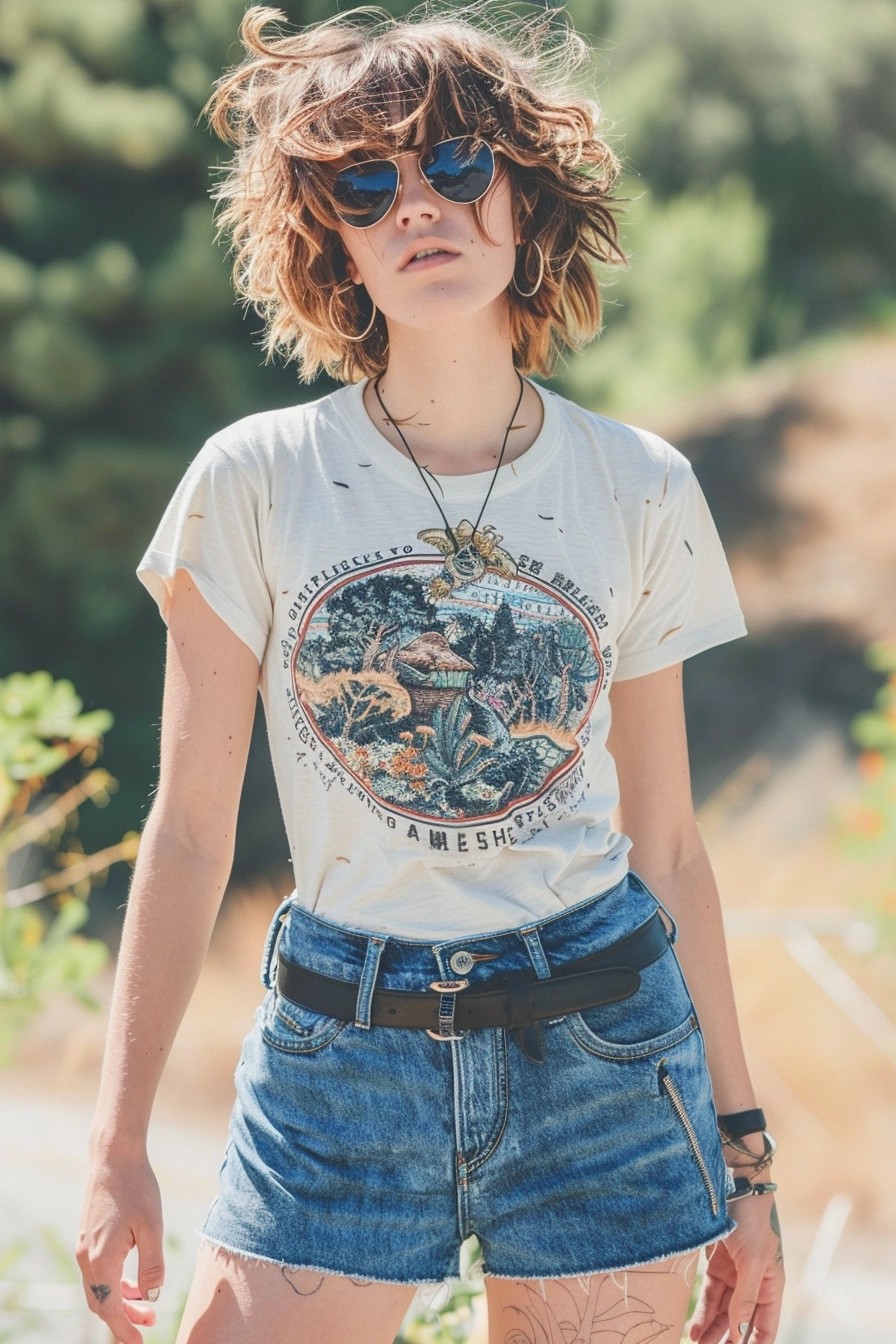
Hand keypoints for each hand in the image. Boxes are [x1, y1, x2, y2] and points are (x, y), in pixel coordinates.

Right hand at [75, 1152, 165, 1343]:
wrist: (114, 1157)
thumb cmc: (137, 1188)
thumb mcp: (153, 1228)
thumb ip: (152, 1266)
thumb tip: (151, 1297)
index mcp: (101, 1260)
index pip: (111, 1309)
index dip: (126, 1329)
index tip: (140, 1343)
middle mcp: (86, 1258)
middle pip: (102, 1304)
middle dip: (124, 1319)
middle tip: (149, 1325)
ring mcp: (84, 1247)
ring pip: (99, 1289)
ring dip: (121, 1302)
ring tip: (147, 1307)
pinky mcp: (88, 1237)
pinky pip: (98, 1273)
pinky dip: (115, 1284)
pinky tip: (135, 1282)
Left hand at [689, 1195, 784, 1343]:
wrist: (731, 1186)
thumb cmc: (751, 1221)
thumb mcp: (753, 1262)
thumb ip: (746, 1298)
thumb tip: (740, 1332)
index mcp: (771, 1287)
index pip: (765, 1327)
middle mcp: (754, 1284)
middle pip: (741, 1323)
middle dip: (727, 1340)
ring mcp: (734, 1275)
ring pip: (722, 1312)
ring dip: (711, 1330)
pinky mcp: (716, 1265)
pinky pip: (710, 1296)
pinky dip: (702, 1312)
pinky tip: (694, 1328)